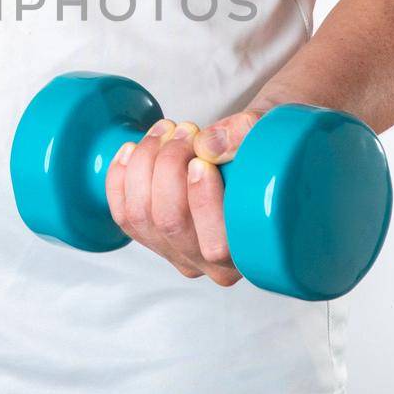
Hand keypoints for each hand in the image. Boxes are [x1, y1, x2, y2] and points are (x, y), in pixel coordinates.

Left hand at [104, 112, 261, 284]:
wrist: (258, 152)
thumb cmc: (269, 151)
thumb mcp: (272, 133)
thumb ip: (246, 135)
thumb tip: (208, 145)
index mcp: (249, 251)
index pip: (216, 244)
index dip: (201, 201)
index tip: (201, 161)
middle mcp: (211, 262)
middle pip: (169, 223)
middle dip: (168, 166)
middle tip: (184, 130)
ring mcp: (177, 250)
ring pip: (140, 215)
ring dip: (144, 164)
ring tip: (165, 131)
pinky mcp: (152, 236)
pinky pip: (122, 213)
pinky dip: (120, 177)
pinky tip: (133, 149)